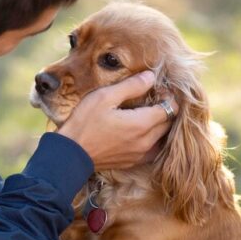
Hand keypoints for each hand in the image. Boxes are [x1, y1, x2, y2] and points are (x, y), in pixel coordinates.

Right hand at [58, 71, 173, 170]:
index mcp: (141, 124)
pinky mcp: (133, 162)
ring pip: (162, 138)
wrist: (70, 154)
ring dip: (161, 125)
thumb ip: (131, 86)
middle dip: (166, 110)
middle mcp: (146, 141)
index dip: (168, 97)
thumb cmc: (84, 122)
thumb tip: (151, 77)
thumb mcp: (105, 97)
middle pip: (168, 124)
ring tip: (149, 115)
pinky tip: (142, 132)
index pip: (169, 109)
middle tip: (154, 100)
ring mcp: (140, 154)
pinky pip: (153, 150)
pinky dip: (153, 140)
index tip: (159, 90)